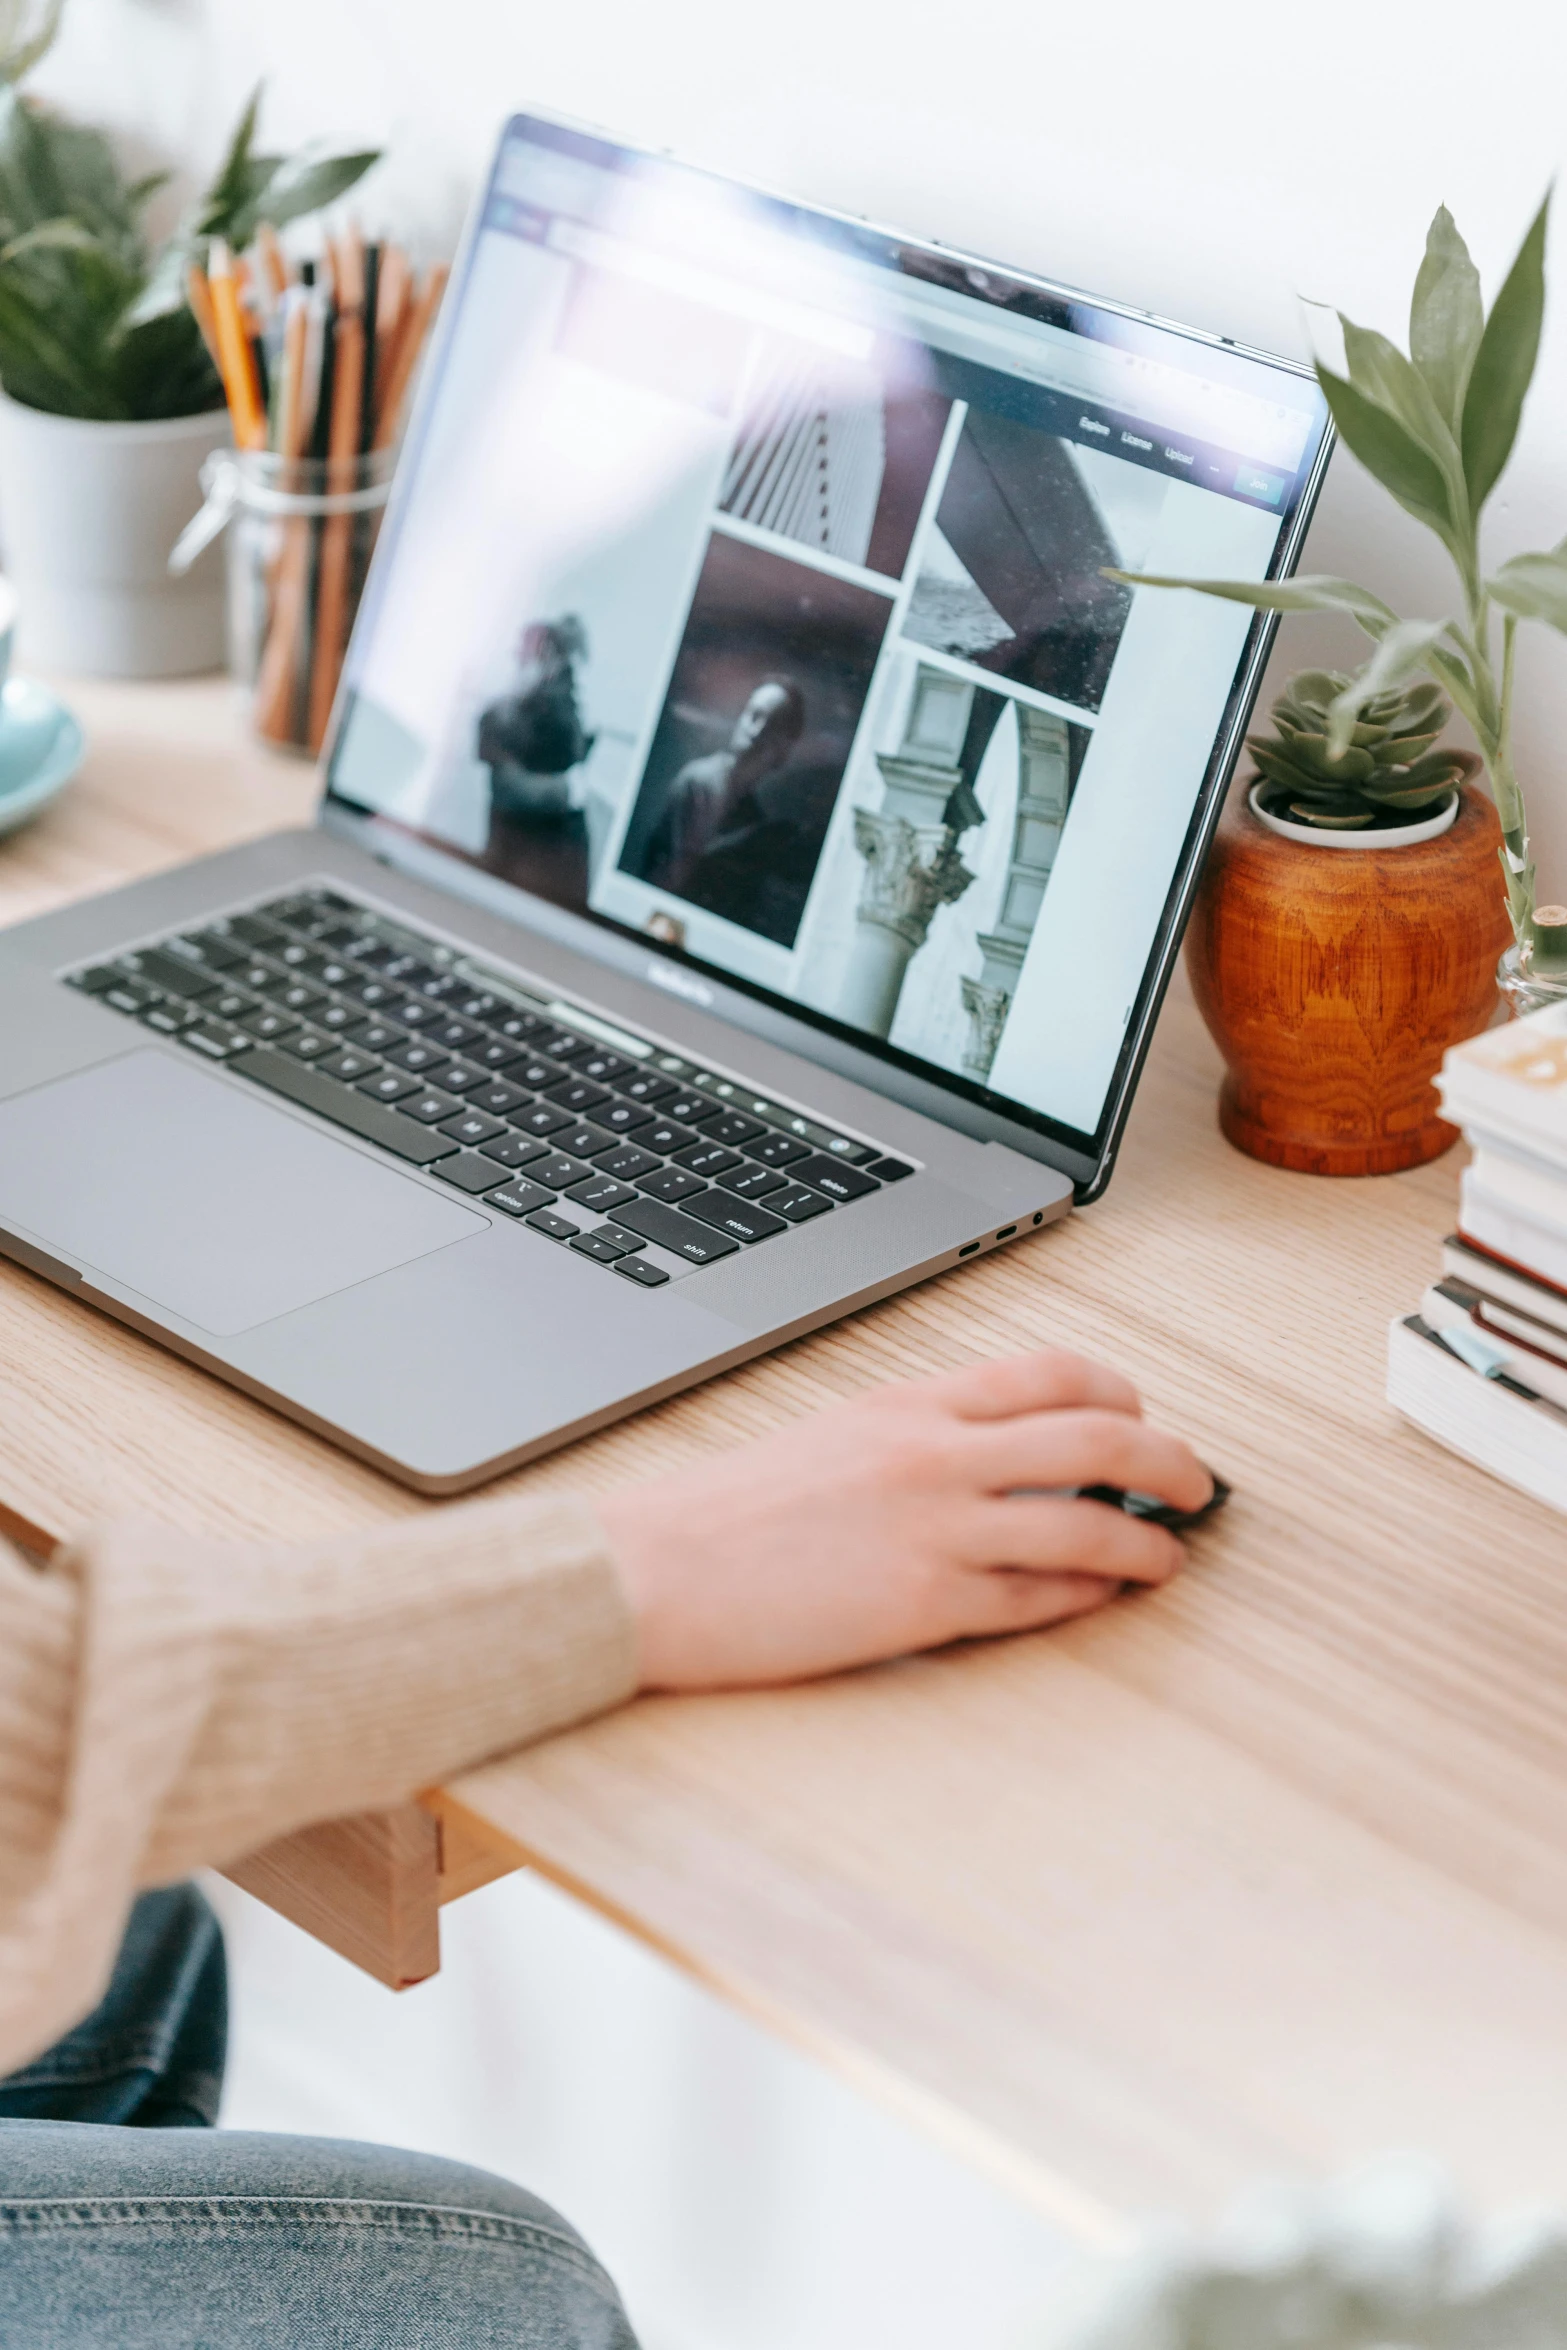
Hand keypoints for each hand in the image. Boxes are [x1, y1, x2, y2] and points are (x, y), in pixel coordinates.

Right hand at [600, 1348, 1212, 1690]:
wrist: (652, 1572)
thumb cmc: (730, 1513)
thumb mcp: (833, 1438)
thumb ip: (918, 1436)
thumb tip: (999, 1452)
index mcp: (909, 1403)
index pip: (1049, 1372)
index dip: (1119, 1393)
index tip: (1142, 1417)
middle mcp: (933, 1454)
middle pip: (1097, 1438)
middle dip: (1169, 1460)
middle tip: (1197, 1484)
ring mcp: (933, 1529)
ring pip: (1086, 1523)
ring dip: (1149, 1540)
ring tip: (1171, 1554)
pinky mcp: (922, 1603)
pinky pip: (1037, 1597)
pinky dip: (1089, 1594)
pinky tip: (1108, 1595)